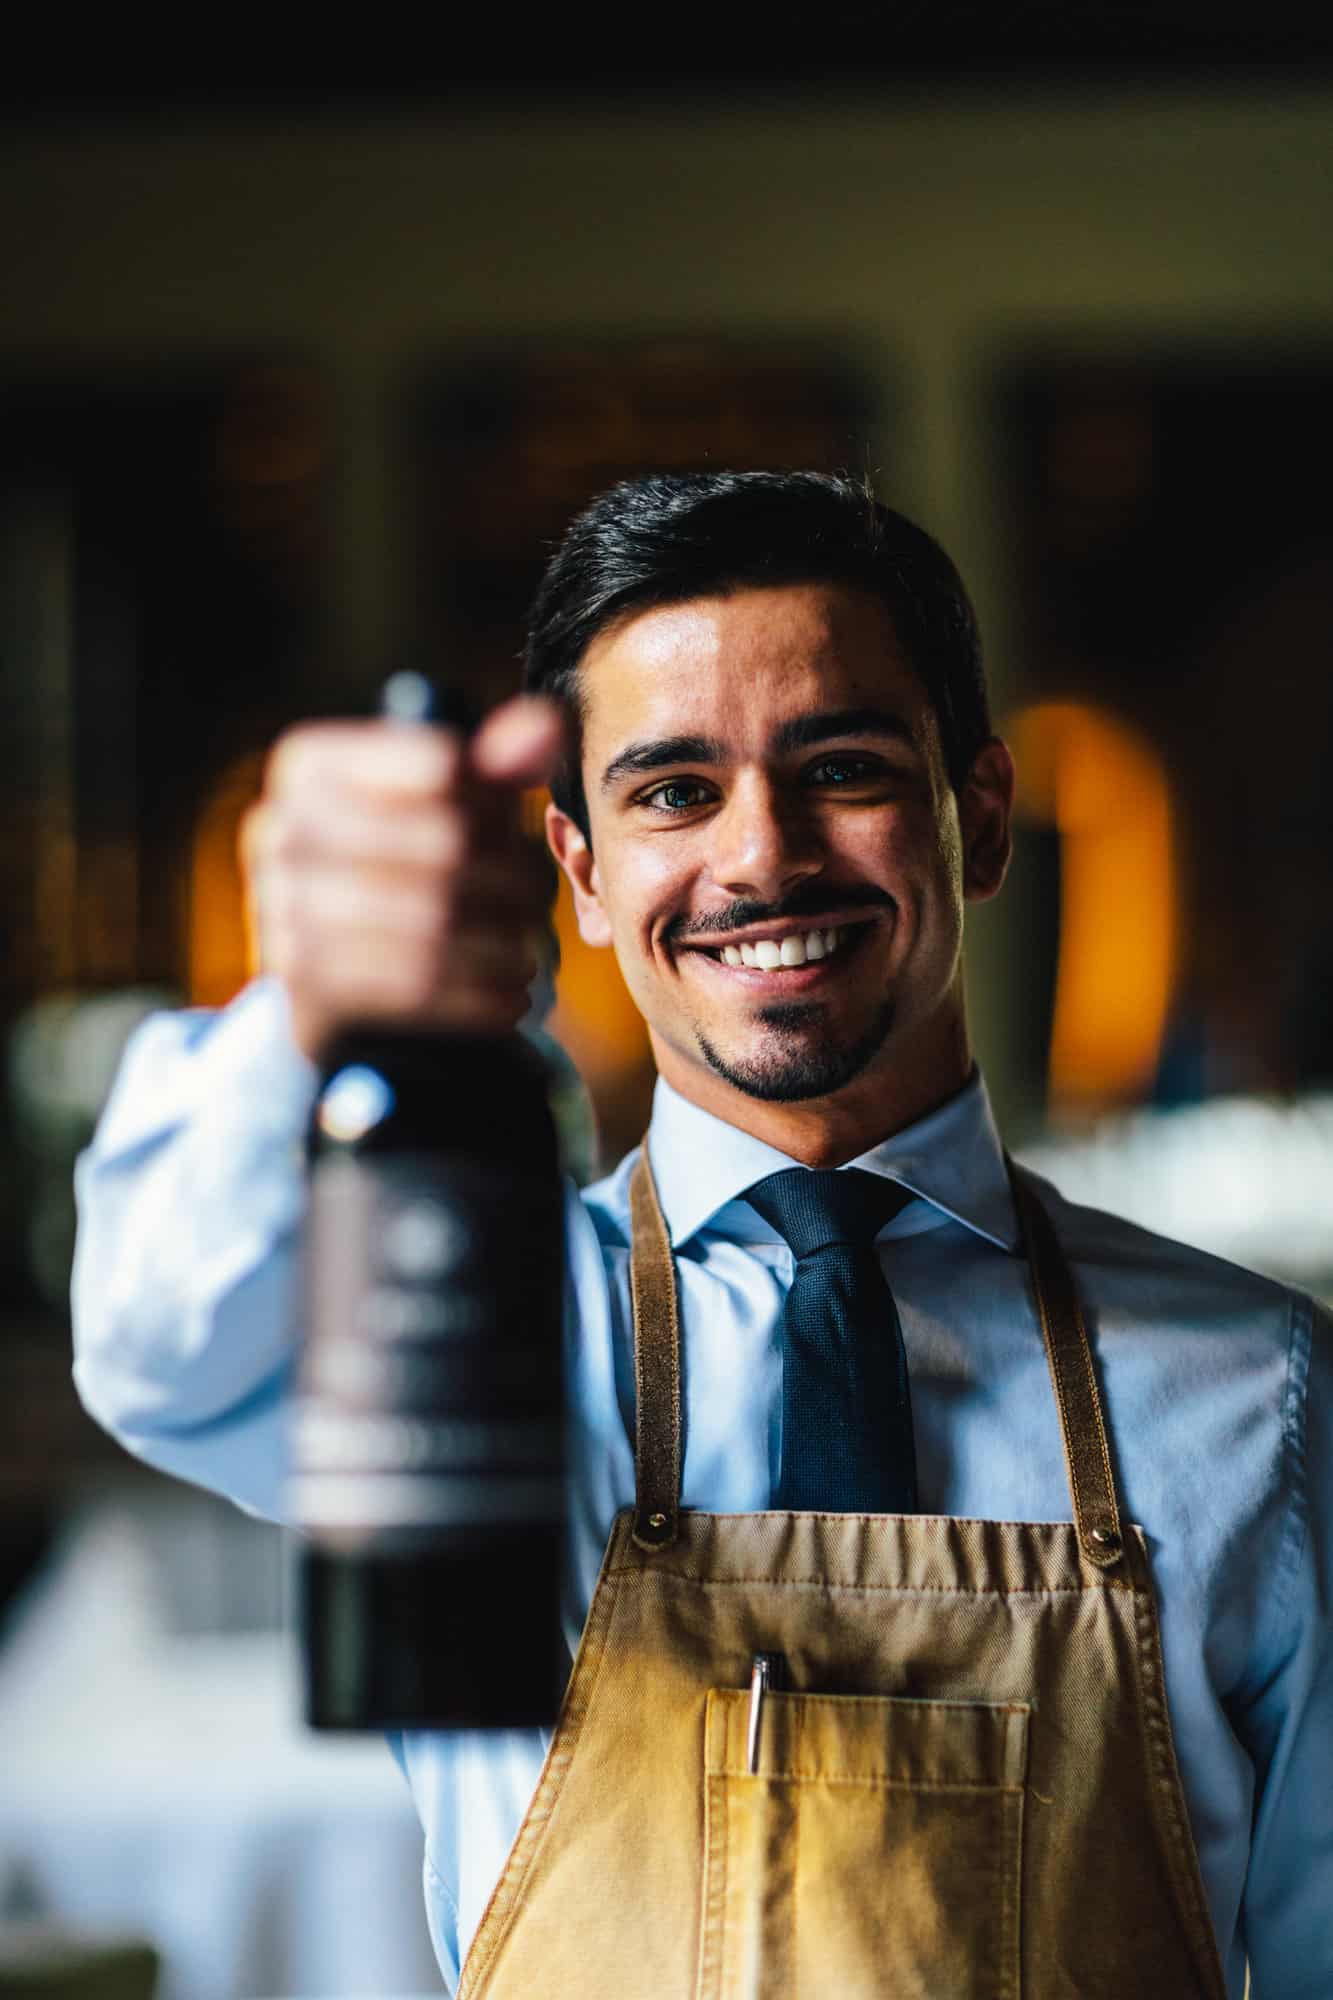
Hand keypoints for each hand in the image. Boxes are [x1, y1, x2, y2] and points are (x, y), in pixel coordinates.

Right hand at [241, 694, 564, 1060]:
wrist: (331, 968)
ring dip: (502, 945)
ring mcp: (281, 909)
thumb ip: (496, 763)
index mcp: (311, 766)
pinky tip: (509, 997)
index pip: (440, 768)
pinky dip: (476, 996)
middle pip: (444, 846)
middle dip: (511, 881)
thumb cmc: (402, 863)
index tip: (518, 835)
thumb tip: (547, 725)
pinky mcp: (300, 981)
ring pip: (433, 923)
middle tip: (540, 905)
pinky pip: (412, 987)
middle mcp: (281, 829)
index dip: (500, 805)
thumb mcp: (444, 806)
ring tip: (529, 953)